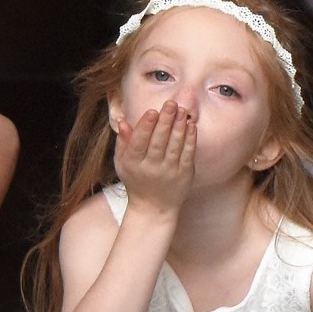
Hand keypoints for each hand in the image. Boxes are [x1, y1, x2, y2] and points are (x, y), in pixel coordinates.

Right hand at [113, 100, 195, 216]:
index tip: (152, 111)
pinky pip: (188, 155)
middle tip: (171, 103)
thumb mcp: (122, 163)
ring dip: (179, 127)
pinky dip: (190, 140)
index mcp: (133, 164)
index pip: (139, 142)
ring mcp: (169, 173)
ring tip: (182, 110)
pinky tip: (190, 126)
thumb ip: (123, 142)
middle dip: (165, 122)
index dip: (146, 126)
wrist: (153, 208)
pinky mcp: (184, 175)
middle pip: (158, 142)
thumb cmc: (136, 181)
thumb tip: (124, 122)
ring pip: (174, 147)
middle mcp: (151, 169)